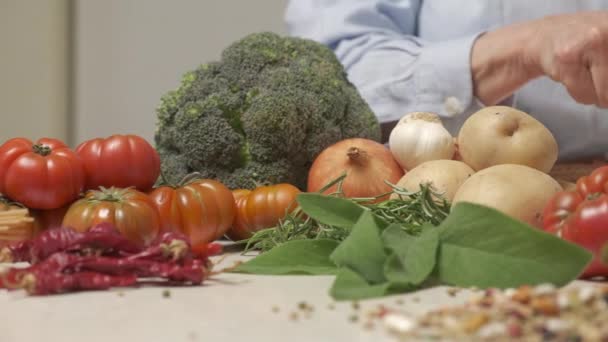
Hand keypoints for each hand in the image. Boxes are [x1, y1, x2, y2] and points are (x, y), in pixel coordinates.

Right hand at [472, 11, 607, 107]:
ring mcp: (589, 43)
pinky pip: (584, 95)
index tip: (603, 79)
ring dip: (596, 93)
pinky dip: (579, 93)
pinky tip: (570, 75)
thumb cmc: (584, 45)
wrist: (541, 38)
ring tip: (585, 74)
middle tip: (599, 78)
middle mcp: (607, 31)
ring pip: (606, 95)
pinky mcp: (567, 59)